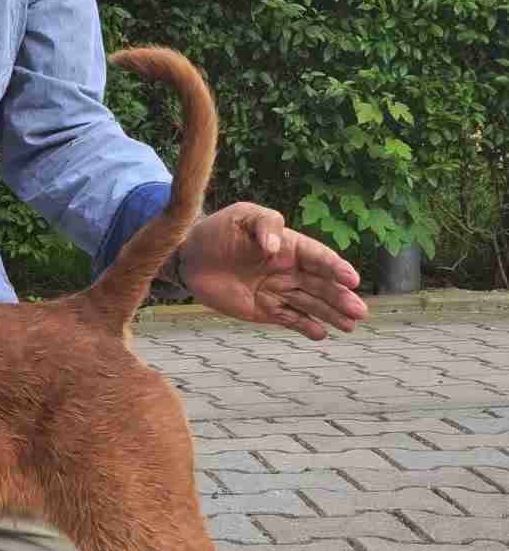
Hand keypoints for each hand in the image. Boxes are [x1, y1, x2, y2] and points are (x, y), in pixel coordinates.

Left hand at [180, 203, 367, 339]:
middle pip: (321, 285)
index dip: (336, 268)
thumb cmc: (219, 231)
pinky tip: (321, 334)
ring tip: (350, 325)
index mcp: (289, 246)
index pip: (319, 258)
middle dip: (341, 298)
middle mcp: (289, 270)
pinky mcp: (263, 309)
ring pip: (310, 304)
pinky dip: (305, 327)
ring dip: (331, 314)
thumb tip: (274, 248)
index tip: (352, 280)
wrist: (190, 258)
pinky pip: (289, 319)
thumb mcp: (242, 215)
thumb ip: (264, 225)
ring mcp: (277, 291)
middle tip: (360, 312)